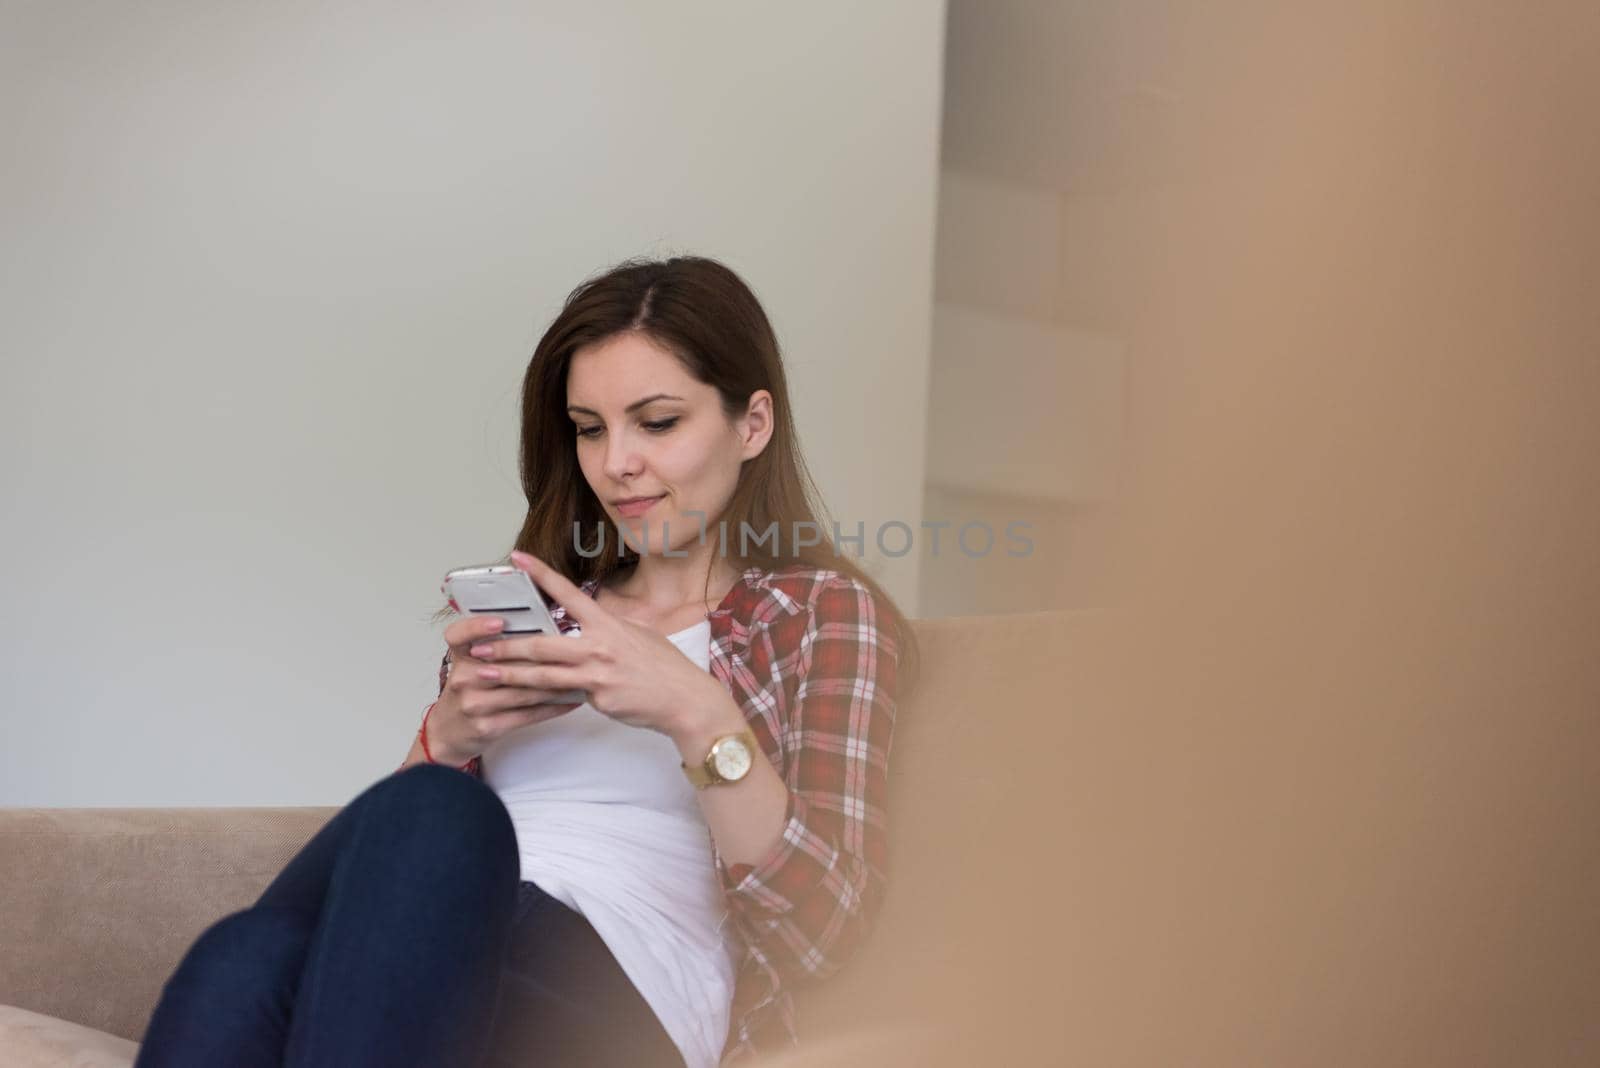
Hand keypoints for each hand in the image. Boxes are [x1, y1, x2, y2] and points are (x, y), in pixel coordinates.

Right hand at [428, 612, 583, 763]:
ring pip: (522, 690)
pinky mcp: (488, 726)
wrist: (449, 732)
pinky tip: (571, 700)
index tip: (499, 622)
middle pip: (505, 664)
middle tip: (571, 647)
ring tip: (580, 674)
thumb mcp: (469, 664)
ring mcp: (474, 704)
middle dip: (541, 658)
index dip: (476, 627)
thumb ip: (493, 646)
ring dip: (555, 684)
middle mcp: (463, 679)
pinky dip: (552, 707)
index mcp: (460, 658)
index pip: (459, 635)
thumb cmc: (468, 691)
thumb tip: (537, 626)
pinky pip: (527, 714)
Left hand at [466, 550, 727, 738]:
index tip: (517, 558)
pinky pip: (562, 698)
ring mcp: (596, 675)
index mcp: (608, 624)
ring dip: (509, 675)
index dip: (541, 574)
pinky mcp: (596, 699)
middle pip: (541, 644)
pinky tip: (517, 700)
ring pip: (542, 675)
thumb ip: (612, 628)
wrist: (684, 700)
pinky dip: (539, 698)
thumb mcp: (640, 635)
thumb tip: (595, 623)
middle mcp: (598, 647)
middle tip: (478, 645)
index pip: (568, 593)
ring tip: (483, 674)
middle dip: (506, 645)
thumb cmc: (666, 667)